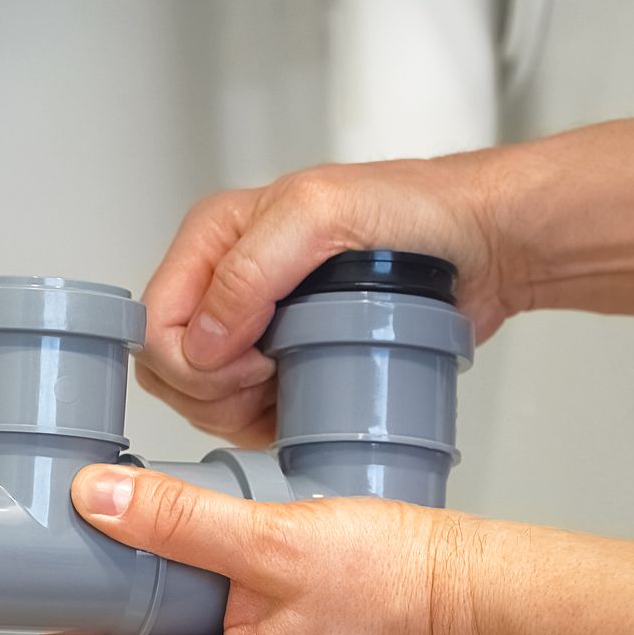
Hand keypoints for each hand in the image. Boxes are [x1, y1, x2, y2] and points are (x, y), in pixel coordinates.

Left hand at [43, 464, 496, 634]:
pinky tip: (221, 564)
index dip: (70, 633)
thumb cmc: (402, 577)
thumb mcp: (272, 538)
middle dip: (123, 611)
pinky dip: (217, 611)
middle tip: (99, 549)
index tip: (43, 588)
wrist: (483, 590)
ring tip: (160, 544)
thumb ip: (177, 520)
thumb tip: (99, 501)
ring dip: (173, 605)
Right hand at [137, 152, 519, 447]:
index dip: (192, 360)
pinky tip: (300, 406)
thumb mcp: (320, 216)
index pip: (155, 322)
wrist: (478, 244)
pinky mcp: (285, 363)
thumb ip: (249, 271)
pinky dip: (264, 424)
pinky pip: (244, 414)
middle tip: (271, 379)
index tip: (254, 360)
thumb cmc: (412, 211)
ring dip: (240, 412)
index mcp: (214, 237)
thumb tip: (202, 341)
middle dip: (212, 392)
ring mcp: (254, 327)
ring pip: (202, 399)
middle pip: (170, 369)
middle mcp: (224, 282)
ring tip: (292, 387)